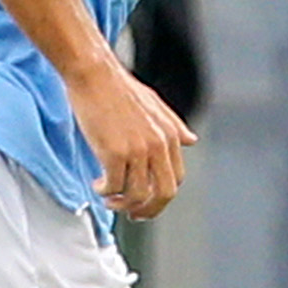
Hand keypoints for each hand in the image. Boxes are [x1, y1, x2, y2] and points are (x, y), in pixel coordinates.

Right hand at [66, 56, 195, 219]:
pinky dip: (105, 191)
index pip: (176, 179)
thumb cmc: (119, 87)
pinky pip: (114, 186)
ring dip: (121, 203)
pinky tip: (98, 185)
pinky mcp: (114, 152)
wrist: (95, 73)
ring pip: (137, 195)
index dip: (161, 196)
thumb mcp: (155, 105)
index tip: (147, 202)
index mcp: (170, 136)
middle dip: (148, 210)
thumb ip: (174, 126)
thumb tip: (191, 140)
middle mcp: (158, 145)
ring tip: (109, 197)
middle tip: (132, 214)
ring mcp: (137, 150)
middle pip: (163, 193)